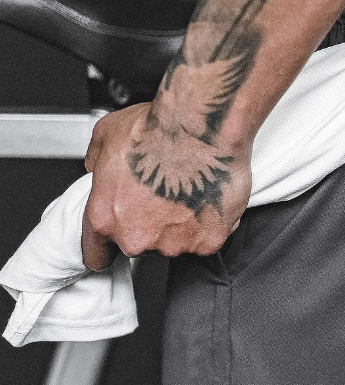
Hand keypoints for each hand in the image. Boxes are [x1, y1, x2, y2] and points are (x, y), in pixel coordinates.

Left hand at [82, 102, 251, 270]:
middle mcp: (138, 237)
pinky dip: (207, 223)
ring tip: (186, 191)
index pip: (96, 255)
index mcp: (105, 217)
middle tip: (161, 195)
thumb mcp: (106, 135)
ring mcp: (174, 243)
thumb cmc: (157, 129)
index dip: (104, 249)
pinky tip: (206, 197)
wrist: (201, 129)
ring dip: (180, 224)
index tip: (111, 247)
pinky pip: (206, 238)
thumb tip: (97, 166)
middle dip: (149, 225)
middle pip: (140, 244)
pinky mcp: (207, 242)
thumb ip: (96, 162)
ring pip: (175, 242)